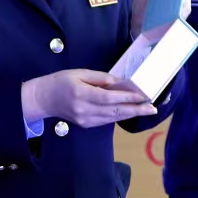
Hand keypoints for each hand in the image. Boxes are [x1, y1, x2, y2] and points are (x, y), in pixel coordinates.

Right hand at [22, 68, 154, 127]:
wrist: (44, 99)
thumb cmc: (61, 82)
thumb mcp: (79, 73)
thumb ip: (99, 78)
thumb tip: (118, 82)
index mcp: (81, 94)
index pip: (108, 98)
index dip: (127, 98)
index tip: (142, 96)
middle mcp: (84, 110)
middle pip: (114, 111)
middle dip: (136, 110)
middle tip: (153, 108)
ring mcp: (85, 120)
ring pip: (113, 118)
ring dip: (131, 114)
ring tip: (147, 110)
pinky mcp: (86, 125)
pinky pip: (106, 121)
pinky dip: (119, 116)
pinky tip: (130, 111)